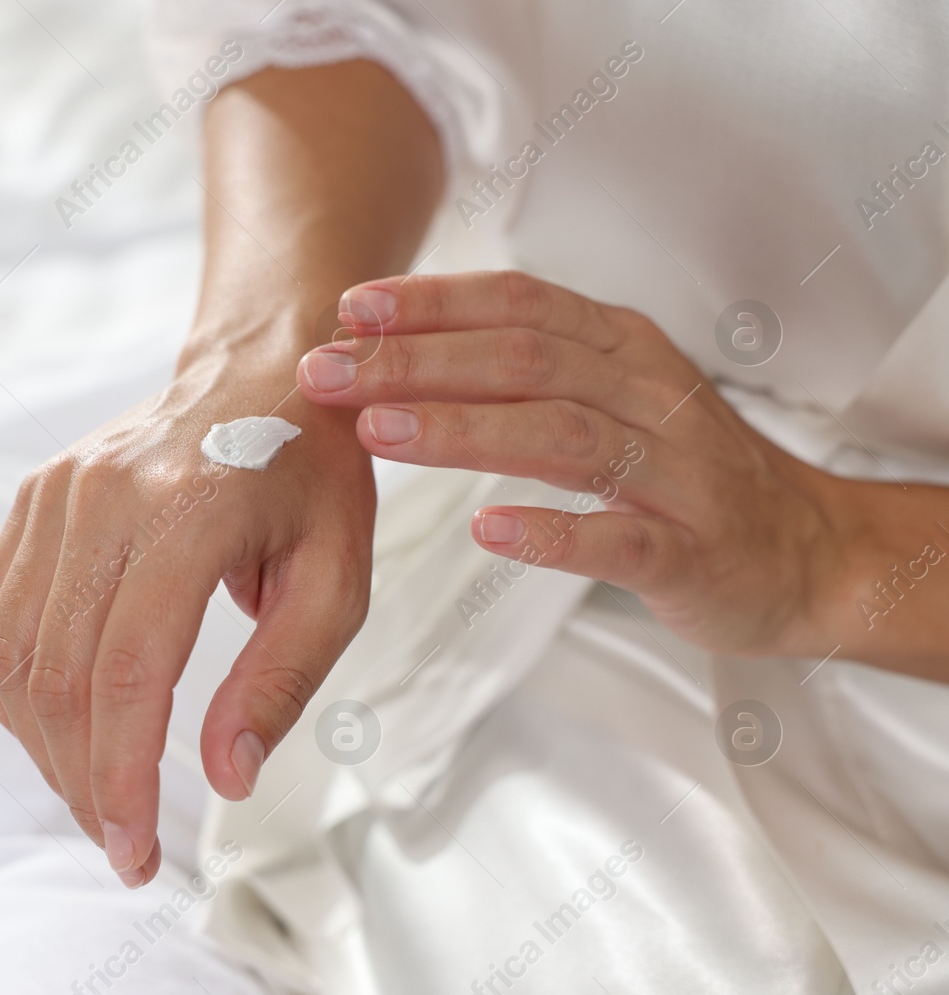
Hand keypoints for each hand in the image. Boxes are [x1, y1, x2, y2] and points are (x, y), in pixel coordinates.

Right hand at [0, 349, 374, 886]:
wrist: (261, 370)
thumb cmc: (312, 478)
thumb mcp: (338, 579)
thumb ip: (282, 678)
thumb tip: (223, 776)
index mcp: (188, 510)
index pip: (128, 671)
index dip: (121, 776)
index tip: (134, 853)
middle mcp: (105, 496)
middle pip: (60, 674)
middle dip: (82, 781)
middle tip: (119, 845)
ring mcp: (57, 492)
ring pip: (14, 654)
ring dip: (44, 748)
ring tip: (93, 799)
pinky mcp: (34, 499)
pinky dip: (18, 691)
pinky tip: (58, 732)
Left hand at [297, 269, 859, 656]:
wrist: (806, 550)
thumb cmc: (682, 470)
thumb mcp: (608, 394)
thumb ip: (521, 369)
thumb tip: (393, 350)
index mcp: (623, 348)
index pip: (519, 304)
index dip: (433, 302)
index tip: (348, 309)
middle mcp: (650, 395)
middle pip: (526, 360)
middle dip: (418, 361)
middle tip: (328, 372)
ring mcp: (678, 473)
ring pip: (565, 436)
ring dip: (465, 429)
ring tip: (381, 431)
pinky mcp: (693, 551)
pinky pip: (620, 538)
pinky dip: (552, 531)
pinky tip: (487, 528)